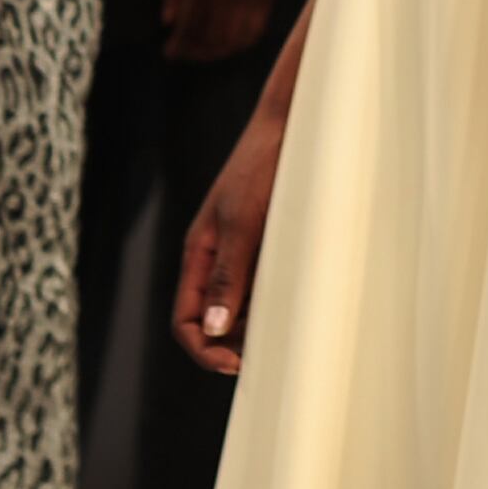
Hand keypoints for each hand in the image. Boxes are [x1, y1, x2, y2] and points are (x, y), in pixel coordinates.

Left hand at [164, 0, 291, 64]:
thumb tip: (166, 20)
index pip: (188, 26)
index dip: (178, 45)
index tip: (169, 52)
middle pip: (210, 38)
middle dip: (195, 52)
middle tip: (185, 53)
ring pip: (233, 39)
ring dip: (217, 51)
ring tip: (206, 51)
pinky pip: (256, 29)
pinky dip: (242, 43)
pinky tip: (232, 42)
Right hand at [173, 110, 285, 374]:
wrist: (295, 123)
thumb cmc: (264, 165)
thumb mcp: (244, 222)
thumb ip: (228, 275)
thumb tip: (214, 330)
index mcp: (198, 254)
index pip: (185, 321)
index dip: (204, 349)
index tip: (237, 365)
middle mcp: (217, 257)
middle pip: (213, 320)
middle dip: (233, 346)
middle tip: (269, 359)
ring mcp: (244, 250)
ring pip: (242, 306)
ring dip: (258, 326)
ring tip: (289, 334)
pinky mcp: (271, 241)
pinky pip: (266, 284)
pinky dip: (277, 301)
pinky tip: (302, 304)